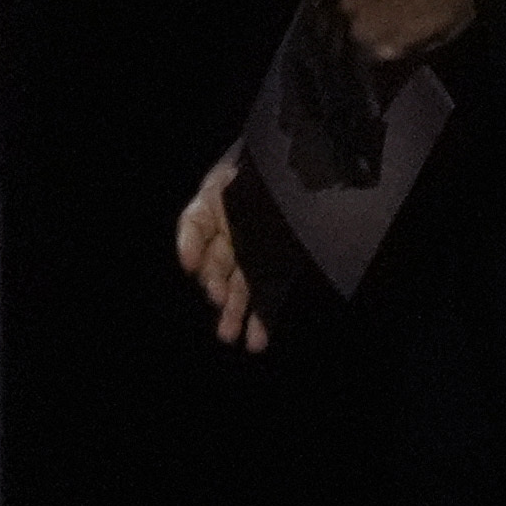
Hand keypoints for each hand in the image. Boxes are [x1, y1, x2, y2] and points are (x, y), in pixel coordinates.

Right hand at [172, 143, 270, 353]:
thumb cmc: (269, 171)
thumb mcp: (232, 182)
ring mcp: (256, 255)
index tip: (191, 264)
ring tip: (234, 337)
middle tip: (220, 305)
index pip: (196, 232)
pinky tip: (258, 336)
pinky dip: (262, 315)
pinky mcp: (281, 267)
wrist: (315, 168)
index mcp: (216, 212)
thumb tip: (190, 260)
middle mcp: (232, 237)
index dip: (191, 248)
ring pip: (241, 287)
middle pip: (218, 267)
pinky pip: (270, 293)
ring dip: (237, 313)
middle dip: (217, 289)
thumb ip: (209, 215)